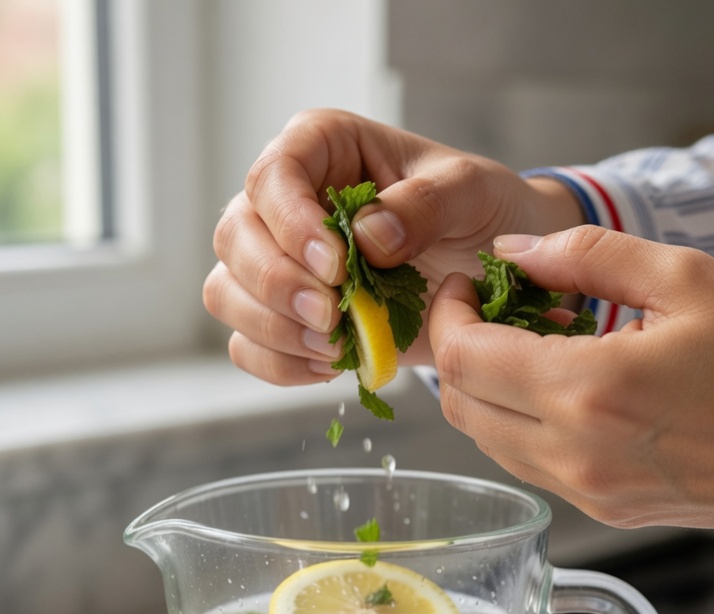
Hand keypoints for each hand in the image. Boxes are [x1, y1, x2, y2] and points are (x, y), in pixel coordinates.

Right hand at [203, 109, 582, 384]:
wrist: (487, 268)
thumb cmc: (476, 212)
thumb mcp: (471, 191)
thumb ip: (426, 203)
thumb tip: (369, 236)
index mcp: (321, 148)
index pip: (273, 175)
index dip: (292, 225)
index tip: (336, 267)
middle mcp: (285, 202)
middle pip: (235, 238)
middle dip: (277, 285)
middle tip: (333, 317)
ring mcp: (277, 261)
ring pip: (227, 294)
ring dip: (275, 329)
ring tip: (336, 345)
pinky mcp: (284, 316)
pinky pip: (248, 346)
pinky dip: (282, 365)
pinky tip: (331, 365)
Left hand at [428, 226, 713, 527]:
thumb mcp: (687, 278)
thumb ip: (586, 255)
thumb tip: (514, 252)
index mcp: (589, 391)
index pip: (461, 358)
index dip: (446, 315)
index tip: (467, 286)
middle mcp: (574, 454)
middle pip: (459, 406)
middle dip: (455, 350)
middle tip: (490, 310)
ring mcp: (585, 491)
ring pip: (486, 441)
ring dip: (485, 390)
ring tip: (531, 345)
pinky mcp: (602, 510)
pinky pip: (527, 465)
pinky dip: (518, 424)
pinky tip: (559, 388)